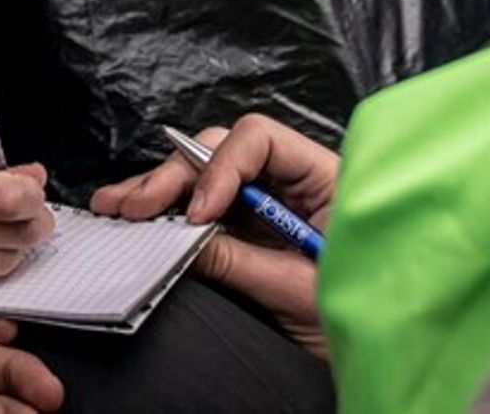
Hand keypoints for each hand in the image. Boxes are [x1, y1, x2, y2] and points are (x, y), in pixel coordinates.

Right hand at [89, 115, 337, 359]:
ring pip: (201, 176)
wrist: (373, 351)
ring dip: (157, 190)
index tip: (200, 212)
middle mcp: (290, 180)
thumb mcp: (297, 289)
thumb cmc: (361, 315)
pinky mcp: (245, 228)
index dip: (222, 167)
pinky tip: (132, 217)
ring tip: (116, 206)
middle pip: (221, 152)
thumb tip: (183, 241)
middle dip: (175, 177)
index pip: (260, 140)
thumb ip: (239, 260)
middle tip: (138, 206)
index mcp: (322, 177)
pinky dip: (165, 213)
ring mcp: (264, 202)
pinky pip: (199, 208)